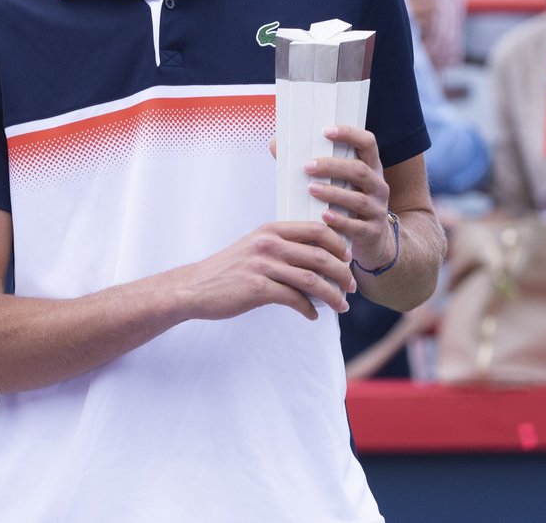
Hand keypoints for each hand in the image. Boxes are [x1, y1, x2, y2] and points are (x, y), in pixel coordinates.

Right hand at [175, 220, 355, 321]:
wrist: (194, 288)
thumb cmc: (228, 270)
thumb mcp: (253, 248)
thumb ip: (281, 247)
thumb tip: (317, 259)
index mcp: (270, 230)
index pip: (316, 229)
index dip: (339, 244)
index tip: (347, 259)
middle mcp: (268, 244)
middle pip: (321, 256)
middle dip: (343, 274)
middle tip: (351, 288)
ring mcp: (262, 266)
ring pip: (312, 280)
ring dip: (333, 295)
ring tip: (342, 306)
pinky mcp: (257, 289)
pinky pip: (295, 299)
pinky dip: (309, 309)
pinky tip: (313, 315)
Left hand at [306, 125, 395, 271]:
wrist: (373, 240)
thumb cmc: (345, 203)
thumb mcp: (337, 181)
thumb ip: (310, 164)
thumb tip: (275, 144)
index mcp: (370, 168)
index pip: (367, 143)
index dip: (350, 134)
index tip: (326, 131)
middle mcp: (377, 186)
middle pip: (360, 170)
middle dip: (332, 166)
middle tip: (306, 166)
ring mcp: (377, 209)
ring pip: (358, 199)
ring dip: (333, 193)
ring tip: (311, 189)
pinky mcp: (372, 232)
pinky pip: (357, 226)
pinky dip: (340, 221)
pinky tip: (324, 216)